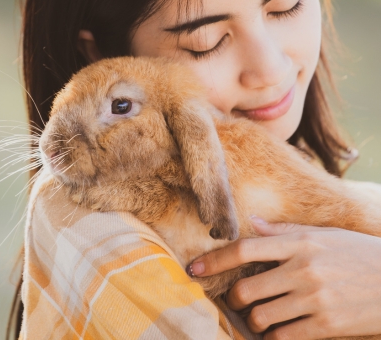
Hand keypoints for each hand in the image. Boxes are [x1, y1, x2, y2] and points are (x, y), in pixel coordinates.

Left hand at [189, 218, 380, 338]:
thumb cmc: (357, 254)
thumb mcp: (324, 234)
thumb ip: (285, 232)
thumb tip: (254, 223)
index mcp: (300, 243)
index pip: (245, 248)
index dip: (215, 259)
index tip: (194, 267)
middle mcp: (303, 269)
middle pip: (246, 289)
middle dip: (234, 298)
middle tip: (237, 300)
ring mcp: (314, 299)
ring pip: (261, 317)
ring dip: (253, 320)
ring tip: (259, 316)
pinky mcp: (326, 326)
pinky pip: (284, 337)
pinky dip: (274, 337)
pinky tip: (278, 331)